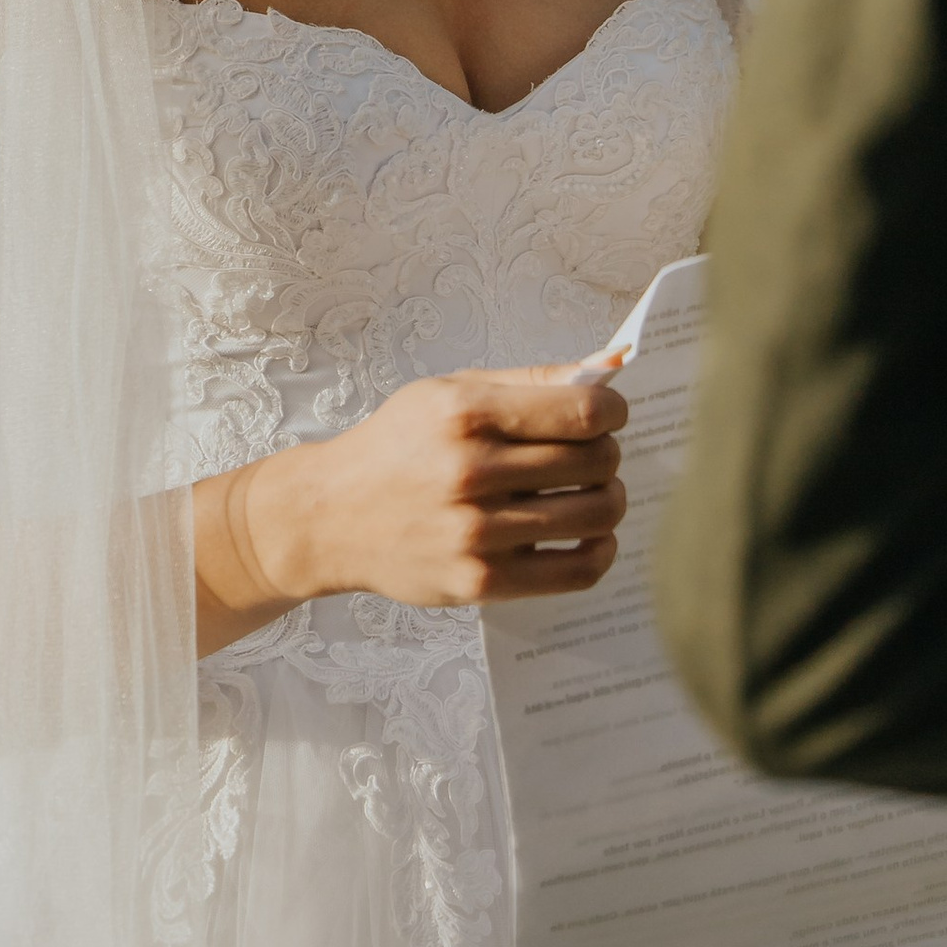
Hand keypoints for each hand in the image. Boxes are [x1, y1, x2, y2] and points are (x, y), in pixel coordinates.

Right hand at [232, 363, 630, 620]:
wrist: (331, 516)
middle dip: (609, 454)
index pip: (583, 411)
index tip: (610, 416)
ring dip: (609, 500)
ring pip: (595, 515)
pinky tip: (588, 537)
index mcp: (466, 414)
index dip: (615, 412)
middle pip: (596, 462)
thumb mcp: (453, 392)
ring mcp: (475, 532)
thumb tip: (613, 366)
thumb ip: (533, 381)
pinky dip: (599, 552)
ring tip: (593, 494)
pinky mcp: (480, 580)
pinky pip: (576, 571)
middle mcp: (471, 472)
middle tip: (594, 456)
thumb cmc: (398, 447)